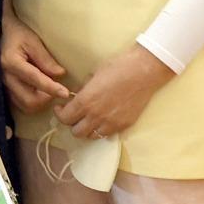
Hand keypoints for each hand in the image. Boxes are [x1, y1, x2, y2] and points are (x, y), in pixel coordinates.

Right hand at [1, 0, 70, 114]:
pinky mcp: (2, 89)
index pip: (36, 80)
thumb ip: (45, 58)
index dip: (52, 88)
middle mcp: (5, 77)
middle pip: (29, 100)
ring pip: (24, 105)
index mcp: (11, 62)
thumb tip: (60, 74)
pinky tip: (35, 91)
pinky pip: (18, 103)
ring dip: (39, 101)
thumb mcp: (32, 40)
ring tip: (45, 90)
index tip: (65, 93)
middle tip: (54, 89)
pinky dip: (30, 101)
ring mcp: (2, 85)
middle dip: (45, 98)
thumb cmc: (15, 34)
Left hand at [55, 45, 172, 139]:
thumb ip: (83, 89)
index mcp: (85, 101)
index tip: (61, 108)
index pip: (65, 118)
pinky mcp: (124, 125)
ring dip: (87, 129)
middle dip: (72, 123)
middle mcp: (96, 116)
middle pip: (76, 132)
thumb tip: (76, 96)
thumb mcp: (93, 75)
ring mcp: (111, 123)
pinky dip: (102, 130)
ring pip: (91, 136)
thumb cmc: (117, 67)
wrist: (143, 72)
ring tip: (89, 119)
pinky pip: (107, 134)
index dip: (60, 113)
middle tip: (74, 114)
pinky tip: (104, 119)